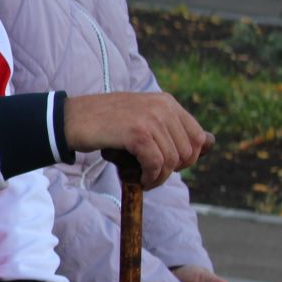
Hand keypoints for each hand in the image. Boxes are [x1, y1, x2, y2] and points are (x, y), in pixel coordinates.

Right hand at [63, 92, 211, 190]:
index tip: (167, 166)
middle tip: (152, 175)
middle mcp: (162, 107)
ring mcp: (151, 119)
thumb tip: (211, 144)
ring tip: (143, 179)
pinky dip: (150, 177)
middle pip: (188, 152)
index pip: (198, 137)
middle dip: (172, 170)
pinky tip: (138, 179)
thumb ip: (169, 127)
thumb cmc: (103, 123)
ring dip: (159, 177)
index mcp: (166, 102)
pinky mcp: (137, 133)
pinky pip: (156, 164)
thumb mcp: (140, 117)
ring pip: (172, 161)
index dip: (187, 159)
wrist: (69, 119)